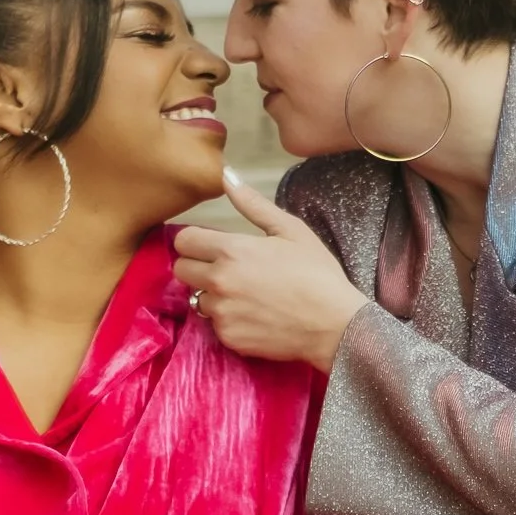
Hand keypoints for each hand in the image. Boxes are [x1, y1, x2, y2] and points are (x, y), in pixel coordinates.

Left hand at [172, 174, 365, 370]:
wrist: (334, 325)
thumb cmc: (316, 273)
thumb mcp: (290, 230)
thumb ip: (253, 204)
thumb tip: (226, 176)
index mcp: (231, 250)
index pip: (184, 241)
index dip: (195, 241)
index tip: (210, 246)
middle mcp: (218, 281)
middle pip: (181, 270)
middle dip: (198, 266)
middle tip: (225, 269)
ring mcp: (221, 313)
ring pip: (196, 298)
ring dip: (212, 295)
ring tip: (243, 295)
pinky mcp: (228, 338)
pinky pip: (214, 325)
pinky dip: (228, 320)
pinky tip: (253, 315)